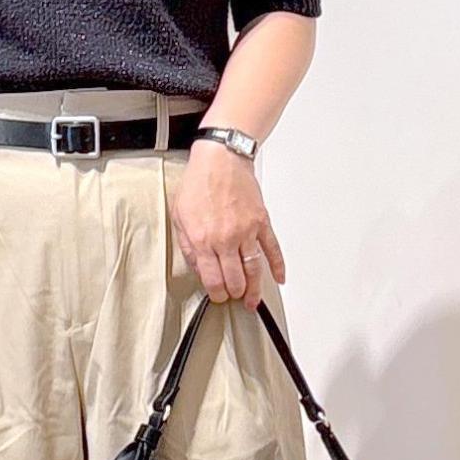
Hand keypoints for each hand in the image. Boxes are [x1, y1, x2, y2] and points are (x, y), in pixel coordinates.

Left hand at [173, 141, 285, 308]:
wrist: (221, 158)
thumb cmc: (200, 181)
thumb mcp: (180, 216)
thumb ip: (187, 245)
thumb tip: (197, 267)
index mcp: (203, 240)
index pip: (212, 279)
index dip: (216, 293)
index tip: (218, 296)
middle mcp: (225, 239)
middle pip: (234, 279)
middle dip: (234, 293)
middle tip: (235, 298)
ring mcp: (246, 232)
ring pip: (253, 270)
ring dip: (254, 289)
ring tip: (253, 300)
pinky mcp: (261, 222)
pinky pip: (272, 249)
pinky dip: (277, 266)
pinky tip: (278, 278)